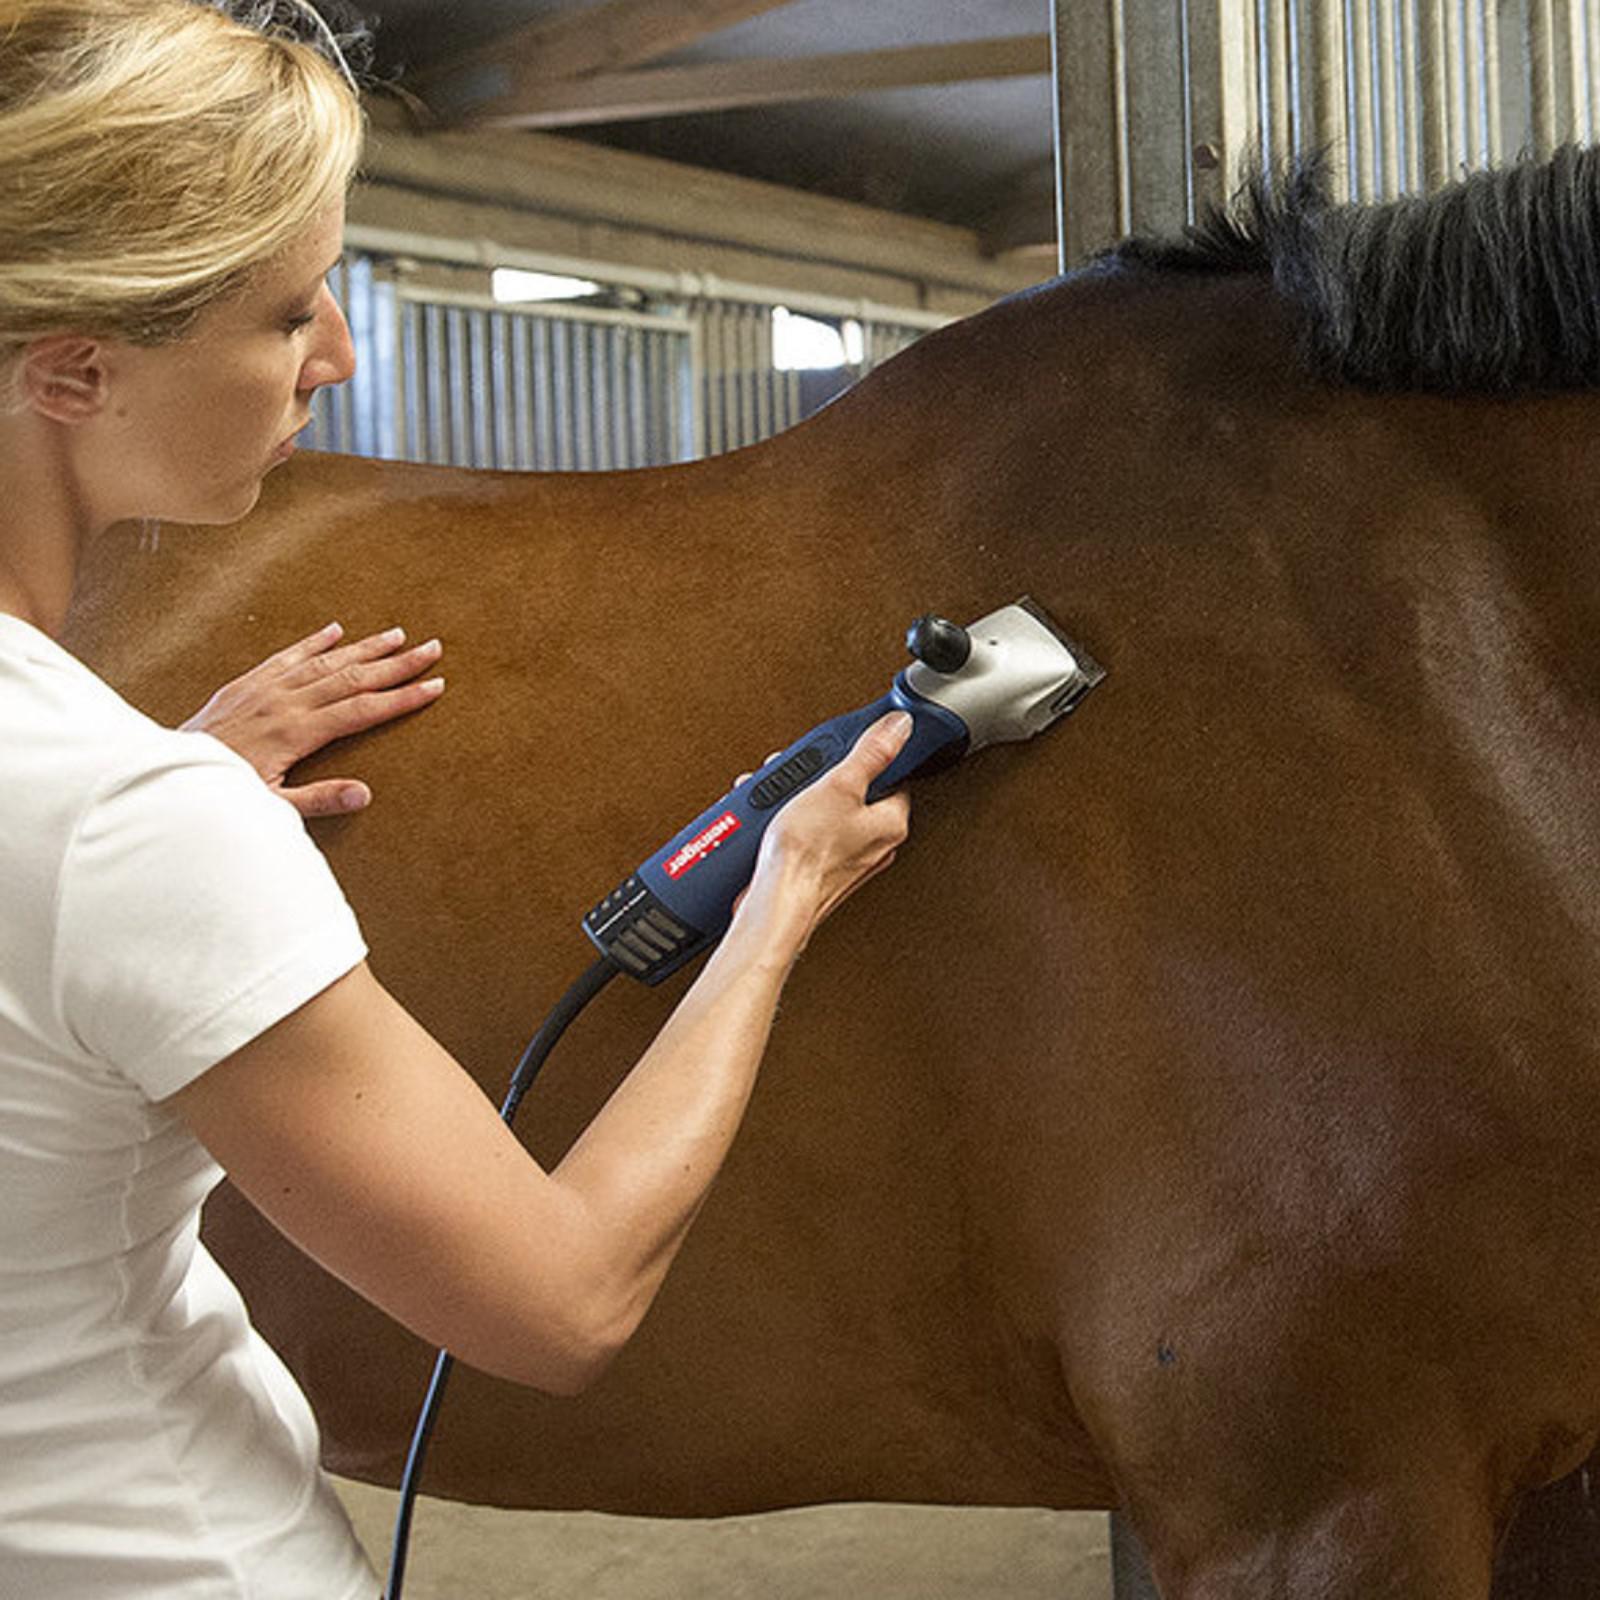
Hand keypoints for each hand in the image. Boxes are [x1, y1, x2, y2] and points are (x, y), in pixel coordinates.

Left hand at [180, 622, 444, 816]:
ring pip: (324, 660)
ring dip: (363, 646)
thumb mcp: (270, 808)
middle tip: (432, 648)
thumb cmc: (221, 794)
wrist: (165, 776)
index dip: (402, 698)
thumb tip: (365, 795)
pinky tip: (334, 629)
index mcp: (297, 731)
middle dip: (396, 663)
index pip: (363, 709)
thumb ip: (319, 800)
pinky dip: (311, 641)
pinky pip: (285, 656)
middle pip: (352, 676)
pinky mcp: (245, 685)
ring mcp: (264, 689)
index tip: (435, 686)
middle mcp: (284, 702)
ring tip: (397, 634)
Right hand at [732, 712, 912, 956]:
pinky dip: (785, 822)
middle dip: (819, 777)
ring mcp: (845, 859)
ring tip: (778, 796)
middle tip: (802, 775)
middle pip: (851, 791)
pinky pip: (806, 834)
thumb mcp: (838, 786)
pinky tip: (768, 819)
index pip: (891, 775)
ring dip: (796, 798)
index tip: (842, 751)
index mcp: (892, 823)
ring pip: (823, 811)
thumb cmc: (807, 857)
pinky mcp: (817, 870)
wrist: (774, 904)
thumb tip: (900, 727)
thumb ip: (871, 753)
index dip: (864, 758)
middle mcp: (874, 844)